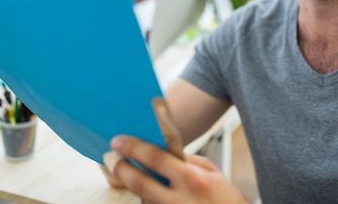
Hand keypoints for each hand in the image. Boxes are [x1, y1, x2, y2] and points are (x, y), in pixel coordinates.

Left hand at [105, 135, 248, 203]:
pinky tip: (154, 192)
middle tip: (113, 158)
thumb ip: (184, 159)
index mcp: (192, 179)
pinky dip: (147, 199)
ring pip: (142, 198)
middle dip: (121, 168)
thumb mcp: (210, 171)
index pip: (156, 158)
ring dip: (136, 185)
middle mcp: (179, 200)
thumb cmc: (224, 197)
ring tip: (135, 174)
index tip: (118, 140)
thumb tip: (160, 148)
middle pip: (139, 182)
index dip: (134, 147)